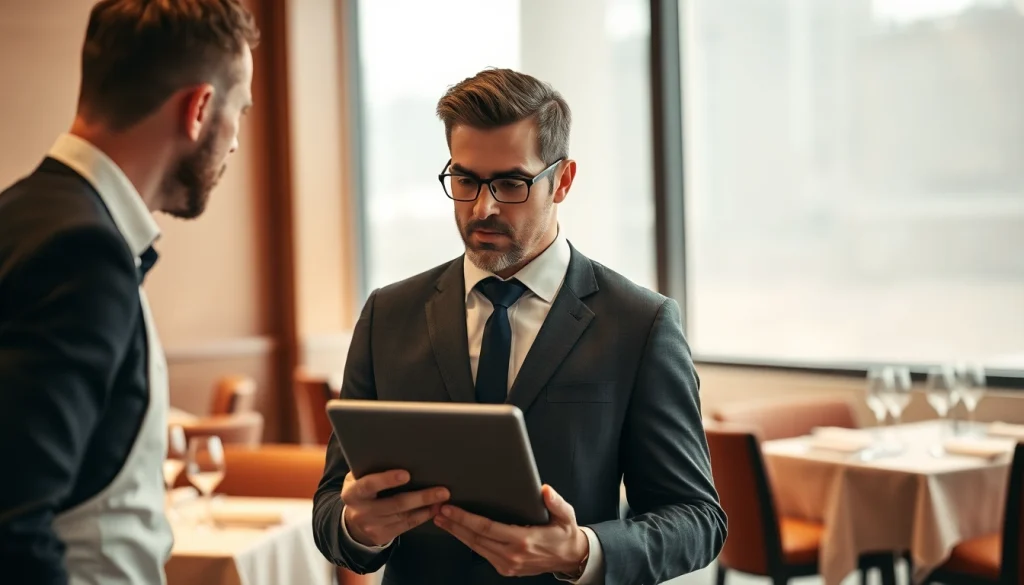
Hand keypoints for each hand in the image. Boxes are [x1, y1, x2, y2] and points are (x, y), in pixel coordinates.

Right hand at [341, 469, 449, 546]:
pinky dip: (423, 516)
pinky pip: (407, 525)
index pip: (369, 485)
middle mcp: (360, 512)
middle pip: (395, 504)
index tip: (407, 474)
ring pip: (404, 516)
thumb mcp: (358, 478)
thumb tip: (398, 451)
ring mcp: (371, 526)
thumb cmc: (363, 490)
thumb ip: (372, 468)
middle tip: (442, 490)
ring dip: (427, 507)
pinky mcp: (381, 536)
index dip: (387, 480)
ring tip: (443, 498)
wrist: (352, 521)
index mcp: (352, 493)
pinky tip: (434, 509)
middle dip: (421, 497)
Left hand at [433, 484, 588, 577]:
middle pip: (475, 538)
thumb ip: (555, 502)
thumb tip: (544, 490)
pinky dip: (468, 541)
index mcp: (524, 540)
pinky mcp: (506, 569)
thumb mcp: (565, 515)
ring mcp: (508, 565)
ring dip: (456, 533)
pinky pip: (482, 553)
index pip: (487, 528)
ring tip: (441, 519)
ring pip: (475, 547)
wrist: (570, 558)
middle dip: (453, 524)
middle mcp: (512, 555)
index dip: (465, 519)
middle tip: (437, 511)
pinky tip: (458, 531)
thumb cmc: (564, 534)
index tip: (450, 509)